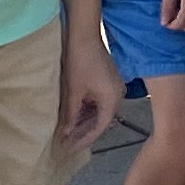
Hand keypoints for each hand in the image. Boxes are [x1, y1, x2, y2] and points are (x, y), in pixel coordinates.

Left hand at [57, 32, 117, 149]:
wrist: (84, 37)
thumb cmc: (79, 63)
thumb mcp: (73, 92)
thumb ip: (71, 115)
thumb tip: (66, 133)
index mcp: (112, 100)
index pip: (99, 128)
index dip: (84, 140)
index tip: (69, 148)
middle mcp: (118, 96)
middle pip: (101, 121)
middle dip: (83, 132)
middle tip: (66, 142)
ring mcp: (115, 88)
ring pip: (100, 112)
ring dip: (84, 121)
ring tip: (68, 132)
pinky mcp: (109, 82)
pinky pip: (99, 102)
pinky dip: (87, 110)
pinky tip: (74, 116)